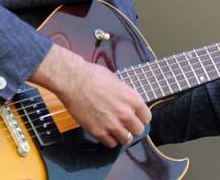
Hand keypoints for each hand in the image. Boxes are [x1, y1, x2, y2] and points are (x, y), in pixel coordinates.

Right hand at [32, 44, 151, 147]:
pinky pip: (111, 144)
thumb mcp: (117, 82)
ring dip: (122, 135)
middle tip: (125, 124)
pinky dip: (109, 139)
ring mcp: (112, 124)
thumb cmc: (94, 76)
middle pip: (138, 131)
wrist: (73, 80)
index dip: (141, 117)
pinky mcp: (98, 132)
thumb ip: (126, 96)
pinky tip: (106, 132)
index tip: (136, 117)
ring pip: (126, 140)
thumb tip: (128, 104)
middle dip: (132, 127)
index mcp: (133, 99)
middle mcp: (125, 114)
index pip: (146, 117)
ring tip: (116, 129)